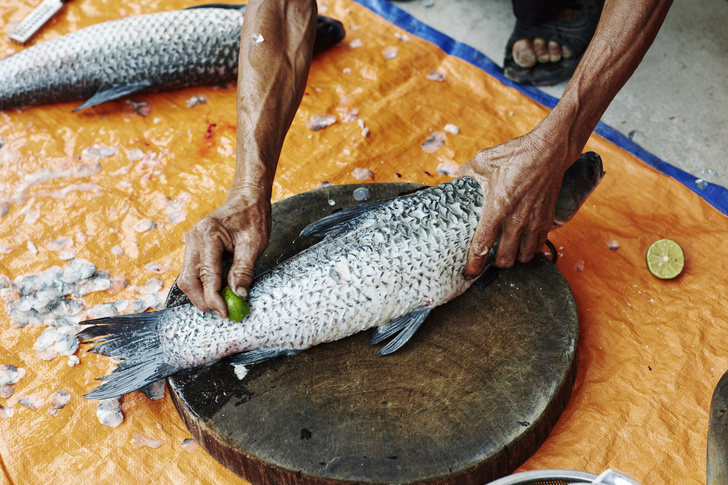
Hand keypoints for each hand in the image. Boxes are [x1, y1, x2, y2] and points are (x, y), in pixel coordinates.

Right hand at [177, 188, 270, 316]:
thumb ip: (243, 271)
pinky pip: (192, 271)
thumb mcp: (254, 244)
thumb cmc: (253, 217)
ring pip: (186, 277)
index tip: (225, 313)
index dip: (214, 298)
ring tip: (220, 304)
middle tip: (220, 312)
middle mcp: (193, 238)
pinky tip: (216, 291)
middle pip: (187, 280)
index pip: (206, 276)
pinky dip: (202, 284)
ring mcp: (191, 242)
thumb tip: (238, 295)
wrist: (247, 198)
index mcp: (207, 235)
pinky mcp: (194, 247)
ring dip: (200, 294)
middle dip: (202, 300)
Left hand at [458, 133, 568, 277]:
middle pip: (505, 259)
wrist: (548, 151)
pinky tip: (523, 244)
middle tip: (488, 261)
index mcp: (496, 209)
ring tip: (506, 253)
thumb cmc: (515, 155)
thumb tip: (455, 178)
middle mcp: (516, 221)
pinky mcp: (547, 220)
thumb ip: (466, 173)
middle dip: (495, 264)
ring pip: (524, 257)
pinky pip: (539, 245)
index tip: (468, 273)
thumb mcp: (483, 161)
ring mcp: (534, 222)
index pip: (482, 246)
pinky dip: (531, 249)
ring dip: (514, 258)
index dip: (474, 264)